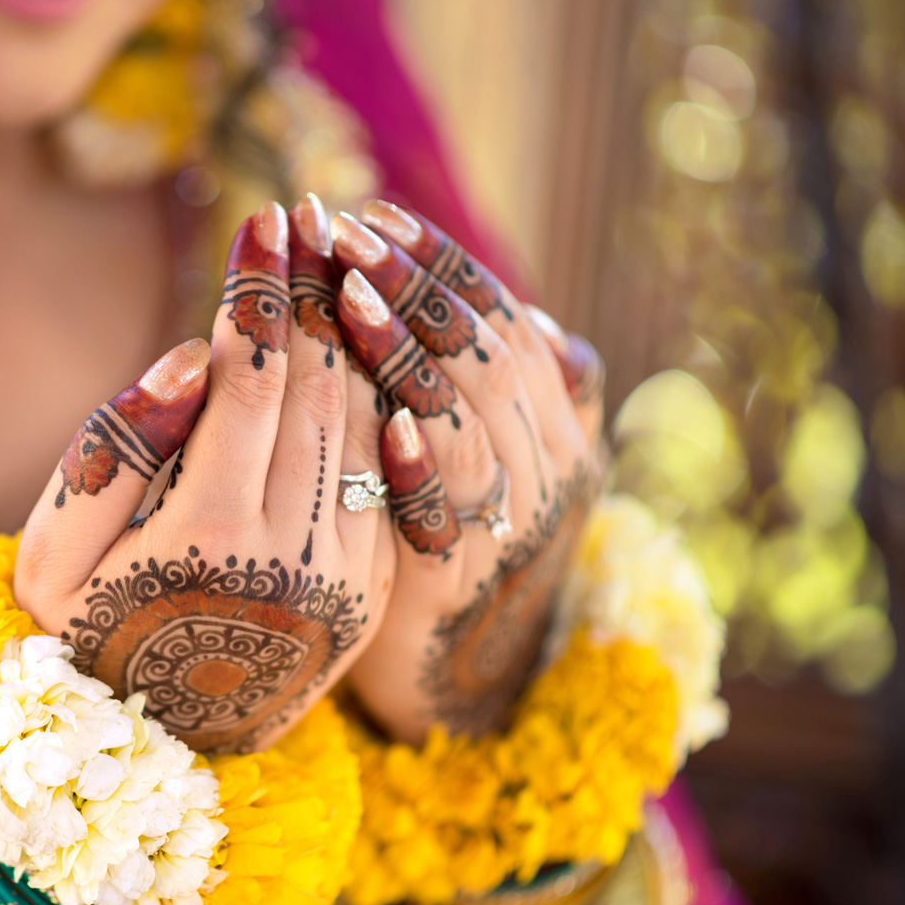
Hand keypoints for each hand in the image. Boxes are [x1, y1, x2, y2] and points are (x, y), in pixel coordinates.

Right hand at [16, 200, 394, 753]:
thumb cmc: (83, 636)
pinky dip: (378, 405)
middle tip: (311, 220)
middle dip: (316, 296)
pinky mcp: (371, 595)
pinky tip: (359, 355)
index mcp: (210, 539)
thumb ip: (112, 452)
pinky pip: (387, 478)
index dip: (262, 294)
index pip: (253, 383)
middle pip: (321, 392)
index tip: (265, 223)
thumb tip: (193, 359)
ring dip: (356, 341)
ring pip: (367, 427)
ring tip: (339, 268)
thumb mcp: (54, 556)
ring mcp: (344, 582)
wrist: (149, 753)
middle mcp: (294, 560)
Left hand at [326, 200, 604, 743]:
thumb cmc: (461, 559)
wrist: (463, 689)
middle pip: (481, 361)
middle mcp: (548, 473)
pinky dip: (421, 467)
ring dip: (407, 355)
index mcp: (560, 433)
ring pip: (463, 425)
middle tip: (343, 229)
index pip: (500, 327)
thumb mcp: (504, 476)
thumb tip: (550, 329)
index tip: (375, 214)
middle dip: (413, 287)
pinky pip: (442, 520)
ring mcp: (506, 531)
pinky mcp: (454, 588)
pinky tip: (387, 421)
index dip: (441, 266)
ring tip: (350, 296)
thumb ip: (521, 406)